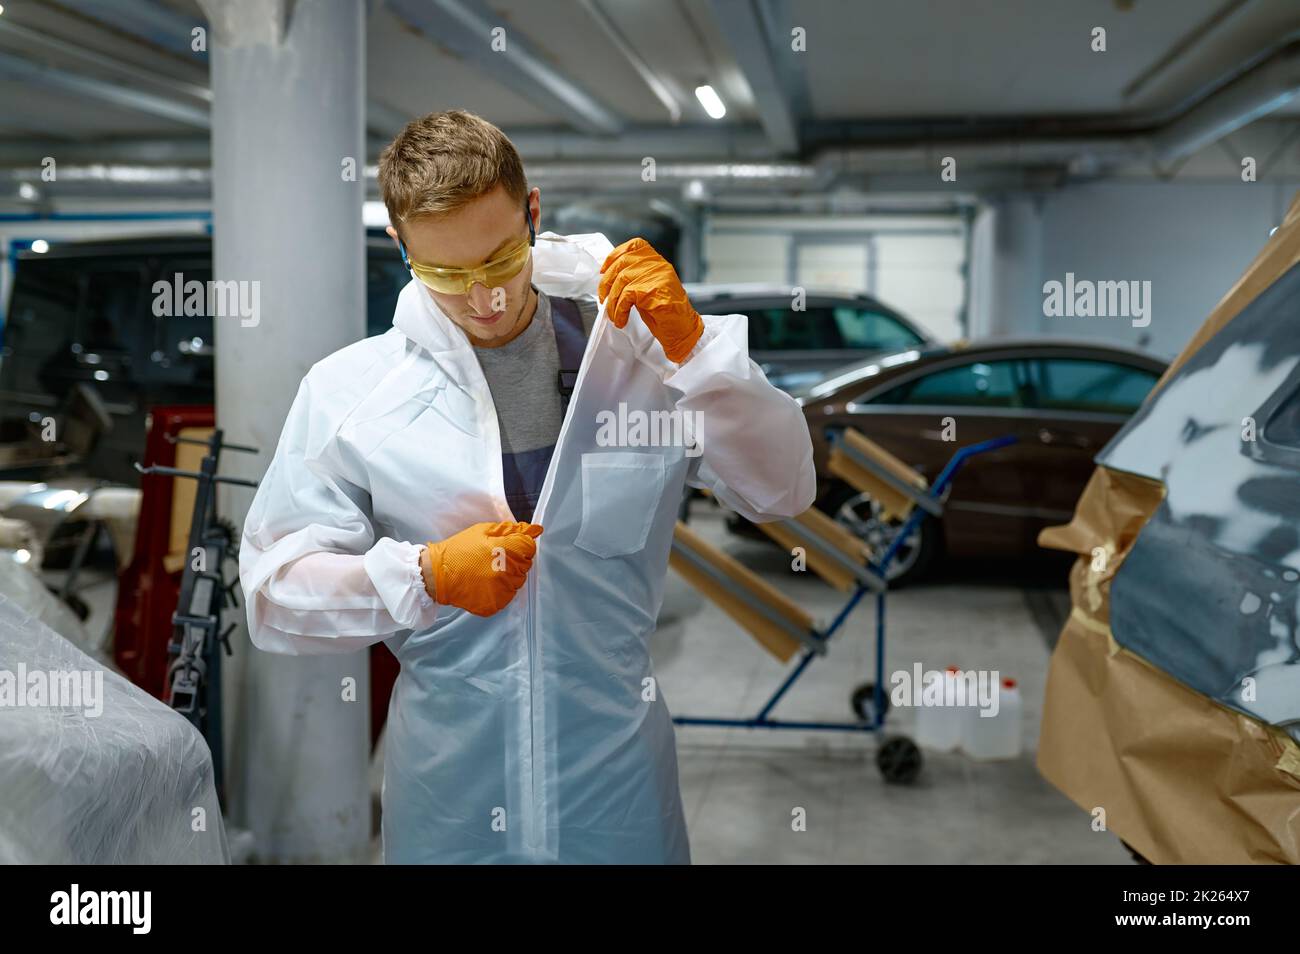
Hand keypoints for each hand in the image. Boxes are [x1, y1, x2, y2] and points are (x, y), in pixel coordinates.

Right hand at [422, 521, 542, 616]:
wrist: (437, 574)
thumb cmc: (459, 550)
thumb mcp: (482, 531)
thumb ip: (511, 530)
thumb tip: (535, 530)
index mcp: (503, 550)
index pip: (529, 547)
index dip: (520, 545)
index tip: (508, 546)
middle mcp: (505, 572)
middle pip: (525, 564)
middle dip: (514, 559)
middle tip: (494, 558)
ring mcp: (501, 590)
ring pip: (518, 580)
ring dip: (509, 575)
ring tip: (488, 571)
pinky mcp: (496, 604)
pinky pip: (509, 595)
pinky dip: (501, 589)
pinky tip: (486, 583)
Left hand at [598, 238, 703, 362]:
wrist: (683, 330)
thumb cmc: (666, 314)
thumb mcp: (648, 289)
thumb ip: (634, 279)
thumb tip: (610, 279)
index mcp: (657, 262)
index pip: (634, 246)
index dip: (615, 255)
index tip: (604, 270)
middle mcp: (658, 265)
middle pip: (623, 263)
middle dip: (607, 282)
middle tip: (603, 298)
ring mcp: (657, 275)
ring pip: (622, 280)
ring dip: (612, 301)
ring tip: (614, 315)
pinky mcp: (652, 289)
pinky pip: (626, 296)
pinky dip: (619, 310)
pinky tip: (621, 320)